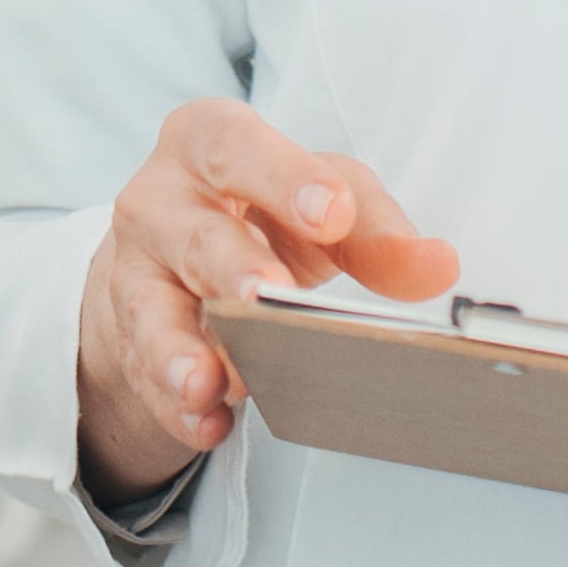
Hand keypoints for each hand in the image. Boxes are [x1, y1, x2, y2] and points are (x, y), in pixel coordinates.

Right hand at [74, 98, 457, 502]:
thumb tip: (439, 266)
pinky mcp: (128, 340)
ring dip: (181, 350)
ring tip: (211, 382)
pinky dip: (179, 407)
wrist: (177, 257)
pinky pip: (149, 378)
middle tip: (269, 297)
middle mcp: (159, 202)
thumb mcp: (324, 202)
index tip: (332, 212)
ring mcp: (136, 274)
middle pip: (195, 233)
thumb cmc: (262, 214)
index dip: (283, 175)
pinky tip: (208, 423)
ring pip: (151, 311)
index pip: (237, 146)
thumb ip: (377, 229)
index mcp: (208, 142)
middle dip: (231, 266)